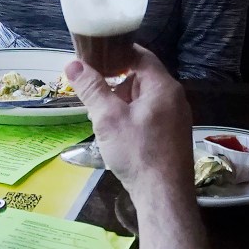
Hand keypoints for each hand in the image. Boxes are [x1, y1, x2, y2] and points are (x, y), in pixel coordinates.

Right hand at [68, 49, 192, 196]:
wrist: (163, 196)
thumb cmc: (137, 152)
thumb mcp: (108, 118)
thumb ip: (92, 88)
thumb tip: (73, 63)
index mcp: (163, 86)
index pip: (140, 55)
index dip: (116, 52)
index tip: (94, 55)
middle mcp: (174, 98)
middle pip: (142, 77)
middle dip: (115, 81)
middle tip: (92, 89)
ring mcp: (176, 118)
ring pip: (144, 98)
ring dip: (121, 101)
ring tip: (99, 113)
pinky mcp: (172, 136)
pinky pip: (149, 115)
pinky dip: (131, 116)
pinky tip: (116, 132)